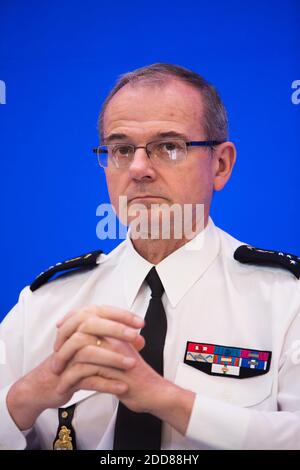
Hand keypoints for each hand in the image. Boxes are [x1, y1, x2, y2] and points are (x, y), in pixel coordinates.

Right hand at [6, 305, 144, 430]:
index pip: (100, 312)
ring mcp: (67, 358)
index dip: (121, 315)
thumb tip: (139, 340)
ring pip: (89, 352)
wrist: (46, 384)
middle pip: (91, 325)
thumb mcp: (94, 346)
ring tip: (131, 364)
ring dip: (112, 358)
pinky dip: (106, 383)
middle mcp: (71, 338)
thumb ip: (115, 341)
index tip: (140, 322)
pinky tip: (122, 387)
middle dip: (116, 330)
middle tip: (135, 337)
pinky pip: (87, 379)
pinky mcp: (66, 378)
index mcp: (78, 326)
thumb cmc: (73, 362)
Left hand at [55, 335, 194, 435]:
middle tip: (55, 359)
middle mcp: (116, 340)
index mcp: (117, 333)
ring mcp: (116, 355)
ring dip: (66, 364)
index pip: (89, 318)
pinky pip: (87, 372)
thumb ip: (106, 344)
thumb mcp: (119, 354)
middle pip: (83, 330)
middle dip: (64, 345)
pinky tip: (65, 388)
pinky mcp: (115, 373)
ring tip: (57, 377)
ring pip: (82, 351)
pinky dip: (72, 380)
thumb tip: (85, 340)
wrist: (153, 392)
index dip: (71, 323)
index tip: (59, 334)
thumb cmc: (134, 376)